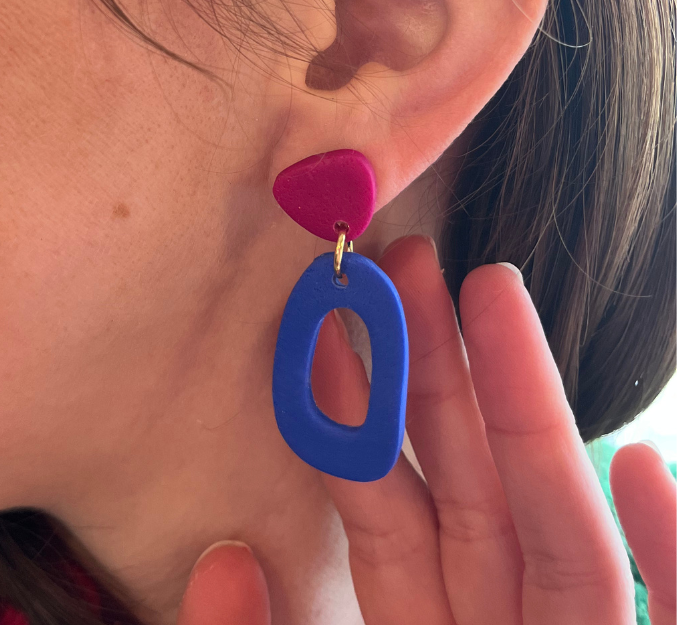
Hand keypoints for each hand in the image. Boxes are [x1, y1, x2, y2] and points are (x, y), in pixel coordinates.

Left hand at [177, 235, 675, 623]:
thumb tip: (222, 560)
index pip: (384, 515)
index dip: (354, 413)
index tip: (322, 317)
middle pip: (471, 492)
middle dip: (440, 371)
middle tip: (405, 263)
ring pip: (564, 535)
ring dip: (537, 412)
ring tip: (496, 295)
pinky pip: (674, 613)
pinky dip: (672, 552)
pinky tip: (649, 464)